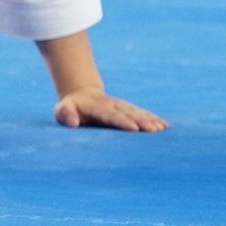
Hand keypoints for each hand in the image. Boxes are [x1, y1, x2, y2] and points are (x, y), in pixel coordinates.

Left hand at [53, 87, 167, 132]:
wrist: (82, 95)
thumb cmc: (70, 108)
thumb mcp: (61, 110)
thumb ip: (65, 114)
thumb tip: (72, 122)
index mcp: (97, 107)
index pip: (111, 115)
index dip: (122, 121)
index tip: (134, 128)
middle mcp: (112, 104)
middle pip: (129, 113)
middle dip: (142, 121)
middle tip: (154, 130)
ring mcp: (122, 106)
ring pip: (138, 112)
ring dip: (150, 120)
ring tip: (162, 128)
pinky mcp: (128, 109)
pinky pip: (142, 113)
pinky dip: (153, 118)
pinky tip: (164, 126)